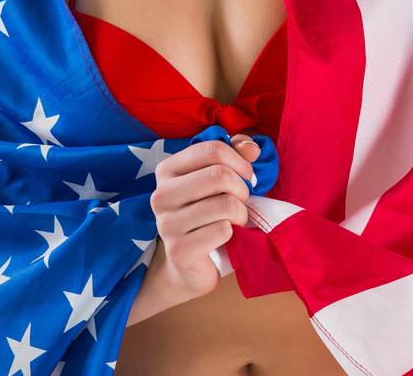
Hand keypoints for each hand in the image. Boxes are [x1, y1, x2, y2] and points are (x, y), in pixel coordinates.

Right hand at [146, 134, 262, 300]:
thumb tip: (252, 148)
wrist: (189, 263)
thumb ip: (236, 154)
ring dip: (241, 212)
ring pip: (225, 204)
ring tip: (235, 218)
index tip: (246, 175)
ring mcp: (167, 224)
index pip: (212, 149)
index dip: (239, 160)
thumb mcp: (220, 177)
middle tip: (242, 200)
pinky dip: (233, 232)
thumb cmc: (209, 212)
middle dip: (242, 188)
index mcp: (167, 170)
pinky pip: (223, 230)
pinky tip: (225, 236)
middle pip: (220, 175)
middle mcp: (161, 195)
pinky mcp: (179, 250)